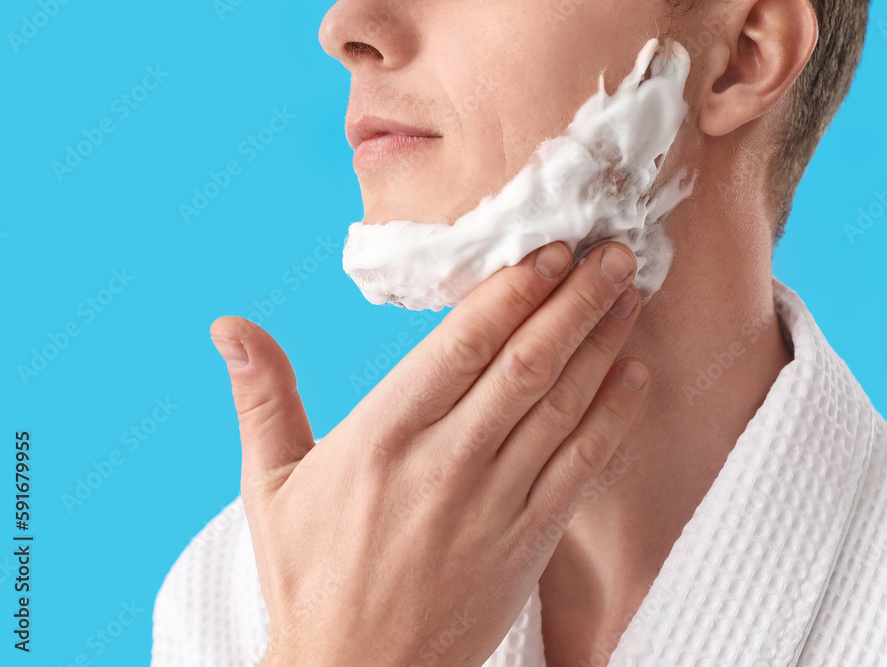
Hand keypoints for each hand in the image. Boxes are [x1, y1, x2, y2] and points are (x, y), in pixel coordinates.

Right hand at [209, 240, 649, 665]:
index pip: (461, 345)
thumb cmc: (311, 578)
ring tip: (630, 294)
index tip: (550, 250)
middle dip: (575, 300)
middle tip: (614, 251)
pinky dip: (613, 416)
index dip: (513, 292)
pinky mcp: (529, 542)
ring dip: (602, 343)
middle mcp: (445, 462)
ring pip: (562, 405)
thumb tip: (227, 326)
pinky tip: (634, 373)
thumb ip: (263, 397)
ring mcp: (495, 503)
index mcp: (382, 437)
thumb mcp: (271, 485)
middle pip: (525, 363)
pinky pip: (582, 466)